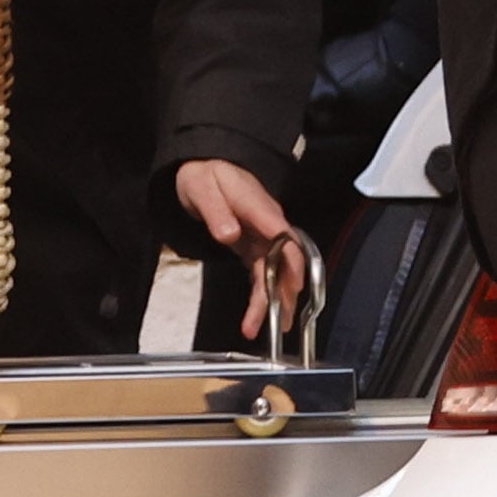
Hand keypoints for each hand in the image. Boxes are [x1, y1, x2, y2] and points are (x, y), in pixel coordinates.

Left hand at [175, 158, 310, 340]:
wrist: (204, 168)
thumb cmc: (205, 175)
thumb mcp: (203, 187)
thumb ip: (216, 211)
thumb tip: (230, 235)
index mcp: (260, 209)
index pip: (283, 237)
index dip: (291, 263)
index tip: (293, 287)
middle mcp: (268, 225)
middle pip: (284, 261)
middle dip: (285, 292)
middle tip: (281, 322)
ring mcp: (263, 237)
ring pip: (274, 272)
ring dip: (273, 300)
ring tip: (270, 329)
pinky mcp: (253, 246)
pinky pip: (261, 273)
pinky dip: (260, 294)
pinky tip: (257, 315)